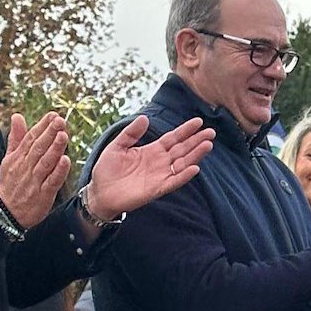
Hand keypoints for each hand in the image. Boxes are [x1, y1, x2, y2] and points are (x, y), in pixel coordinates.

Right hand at [0, 112, 70, 228]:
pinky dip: (58, 171)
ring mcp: (34, 181)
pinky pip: (51, 181)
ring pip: (45, 163)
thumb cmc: (11, 184)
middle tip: (60, 120)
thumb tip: (17, 116)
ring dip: (54, 149)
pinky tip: (65, 161)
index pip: (31, 139)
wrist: (5, 213)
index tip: (53, 115)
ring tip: (63, 135)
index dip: (42, 126)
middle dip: (49, 133)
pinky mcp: (43, 195)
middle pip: (38, 148)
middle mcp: (26, 168)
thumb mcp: (9, 159)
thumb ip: (16, 138)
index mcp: (18, 158)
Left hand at [85, 115, 215, 219]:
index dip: (185, 130)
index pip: (173, 138)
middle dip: (196, 141)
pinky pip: (173, 182)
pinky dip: (184, 176)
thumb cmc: (107, 170)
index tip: (199, 122)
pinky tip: (195, 168)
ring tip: (207, 145)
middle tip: (211, 132)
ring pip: (182, 164)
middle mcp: (160, 162)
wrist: (99, 193)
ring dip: (195, 155)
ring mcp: (160, 175)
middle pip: (182, 149)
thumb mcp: (117, 146)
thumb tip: (145, 117)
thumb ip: (131, 133)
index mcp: (152, 150)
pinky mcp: (157, 189)